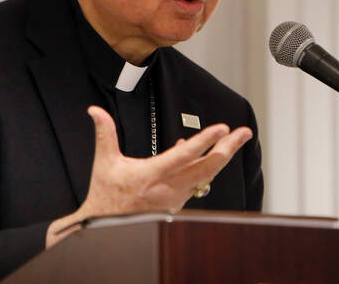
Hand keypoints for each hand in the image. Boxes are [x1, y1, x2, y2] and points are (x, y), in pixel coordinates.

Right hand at [46, 105, 251, 246]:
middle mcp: (169, 188)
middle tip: (243, 133)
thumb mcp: (104, 162)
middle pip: (207, 168)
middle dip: (228, 149)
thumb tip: (95, 110)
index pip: (185, 156)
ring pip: (206, 177)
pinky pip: (197, 182)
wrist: (105, 227)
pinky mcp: (177, 203)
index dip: (205, 141)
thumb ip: (104, 133)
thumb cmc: (105, 194)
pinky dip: (206, 167)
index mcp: (152, 176)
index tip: (222, 128)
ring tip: (234, 141)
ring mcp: (176, 198)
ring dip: (222, 157)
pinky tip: (205, 154)